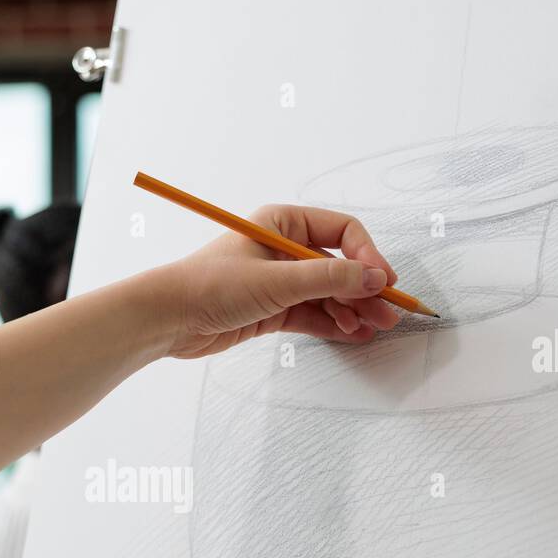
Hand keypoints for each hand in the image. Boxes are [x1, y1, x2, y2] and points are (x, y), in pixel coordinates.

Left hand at [163, 204, 400, 359]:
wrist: (168, 318)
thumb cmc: (212, 286)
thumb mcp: (278, 280)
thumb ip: (330, 279)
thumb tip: (376, 277)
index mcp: (283, 223)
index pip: (342, 231)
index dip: (368, 255)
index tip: (384, 281)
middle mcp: (284, 249)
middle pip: (340, 265)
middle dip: (365, 289)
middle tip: (389, 313)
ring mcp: (279, 281)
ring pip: (329, 293)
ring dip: (353, 310)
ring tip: (373, 329)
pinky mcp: (272, 309)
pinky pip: (313, 315)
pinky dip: (333, 324)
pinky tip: (353, 334)